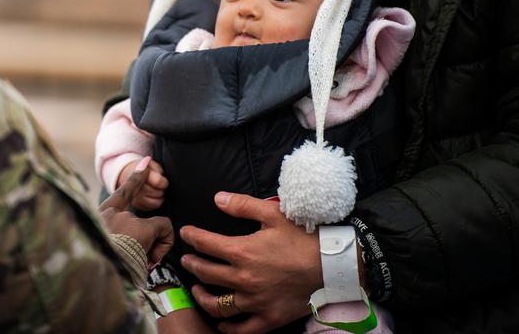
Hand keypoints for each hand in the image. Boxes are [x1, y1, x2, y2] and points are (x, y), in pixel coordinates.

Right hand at [100, 157, 173, 264]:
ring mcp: (125, 220)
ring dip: (151, 247)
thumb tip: (135, 251)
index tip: (146, 162)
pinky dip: (164, 243)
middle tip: (146, 261)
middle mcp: (109, 215)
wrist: (94, 276)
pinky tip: (153, 258)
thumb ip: (114, 243)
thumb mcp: (99, 252)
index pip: (121, 194)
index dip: (135, 179)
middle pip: (140, 222)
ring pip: (153, 227)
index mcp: (98, 219)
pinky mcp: (141, 228)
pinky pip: (164, 227)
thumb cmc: (98, 269)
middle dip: (147, 241)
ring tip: (142, 264)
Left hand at [179, 192, 322, 333]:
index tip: (185, 232)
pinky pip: (241, 329)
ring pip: (217, 304)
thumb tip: (218, 198)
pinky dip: (228, 327)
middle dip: (191, 264)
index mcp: (242, 252)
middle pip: (206, 273)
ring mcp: (255, 301)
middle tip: (186, 259)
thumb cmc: (304, 238)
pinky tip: (221, 321)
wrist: (333, 266)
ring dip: (202, 296)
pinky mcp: (269, 318)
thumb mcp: (273, 214)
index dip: (191, 236)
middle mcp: (243, 279)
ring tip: (197, 288)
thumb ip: (242, 205)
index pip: (205, 244)